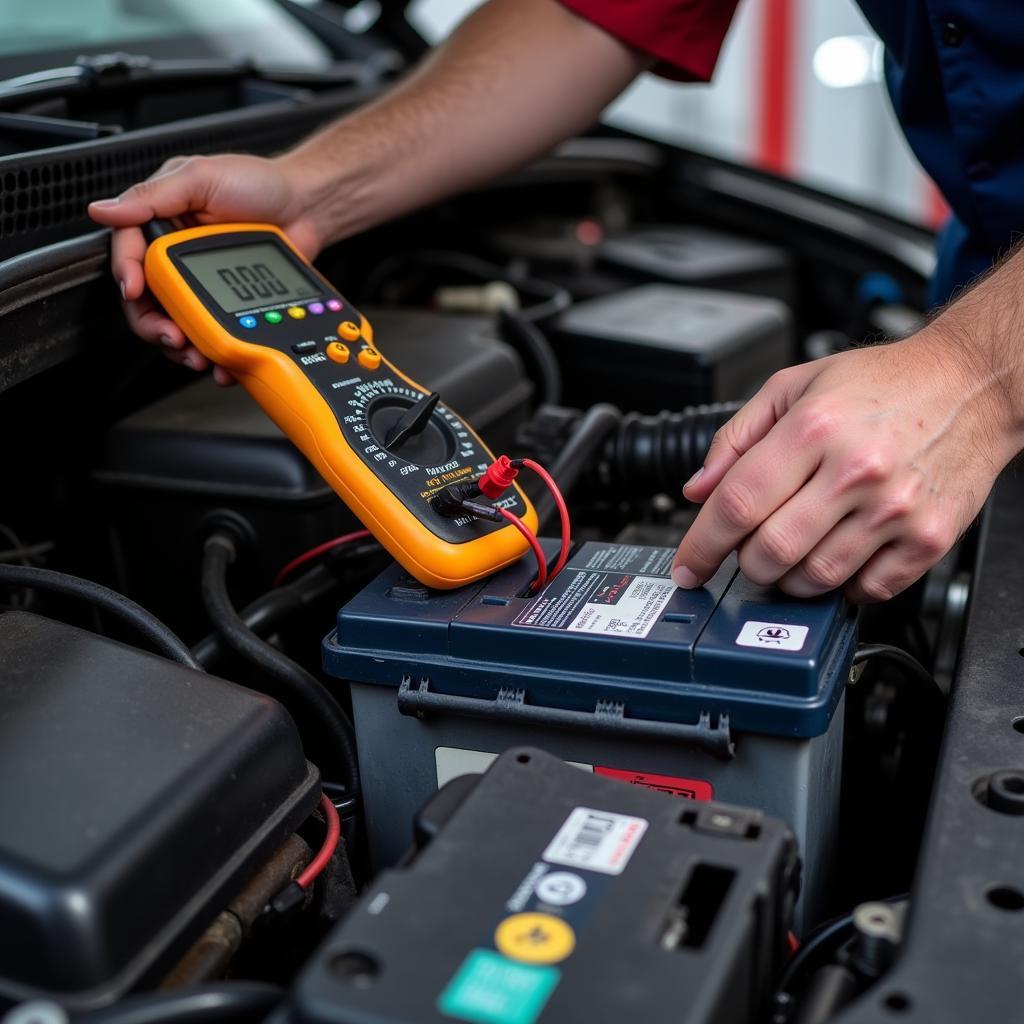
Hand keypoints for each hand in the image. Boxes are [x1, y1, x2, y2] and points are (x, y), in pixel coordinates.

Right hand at [88, 153, 323, 385]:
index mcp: (161, 223)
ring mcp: (203, 283)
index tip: (135, 291)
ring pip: (177, 324)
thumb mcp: (201, 177)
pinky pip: (213, 333)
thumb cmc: (257, 182)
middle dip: (153, 324)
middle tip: (171, 336)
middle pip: (147, 301)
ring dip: (182, 346)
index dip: (126, 275)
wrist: (307, 206)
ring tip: (196, 355)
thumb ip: (154, 196)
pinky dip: (215, 351)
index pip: (129, 254)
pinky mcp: (229, 303)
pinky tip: (221, 361)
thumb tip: (105, 210)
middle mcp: (176, 256)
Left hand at [671, 333, 1013, 602]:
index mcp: (814, 429)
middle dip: (745, 563)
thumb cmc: (884, 383)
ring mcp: (896, 509)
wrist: (972, 383)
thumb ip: (736, 438)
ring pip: (816, 578)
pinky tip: (840, 557)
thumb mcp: (795, 387)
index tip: (688, 566)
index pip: (737, 503)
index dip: (702, 544)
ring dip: (789, 580)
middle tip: (750, 551)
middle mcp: (856, 470)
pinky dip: (844, 587)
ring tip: (794, 553)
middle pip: (771, 551)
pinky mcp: (930, 537)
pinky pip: (870, 589)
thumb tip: (699, 490)